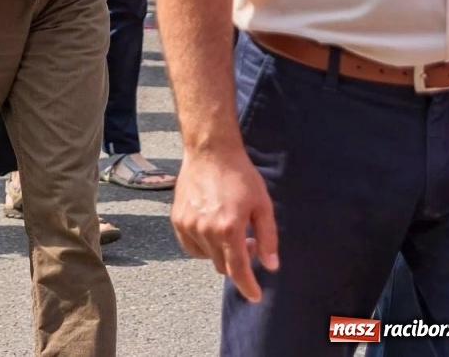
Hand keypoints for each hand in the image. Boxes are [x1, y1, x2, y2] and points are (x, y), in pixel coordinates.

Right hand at [171, 146, 279, 301]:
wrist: (210, 153)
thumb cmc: (240, 176)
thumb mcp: (263, 206)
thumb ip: (268, 238)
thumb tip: (270, 266)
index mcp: (229, 228)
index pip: (238, 270)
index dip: (248, 286)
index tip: (255, 297)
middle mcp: (206, 230)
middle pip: (223, 266)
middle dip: (239, 263)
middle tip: (250, 242)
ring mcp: (188, 225)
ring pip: (207, 257)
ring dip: (222, 253)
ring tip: (230, 232)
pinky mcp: (177, 219)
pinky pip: (191, 246)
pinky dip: (203, 247)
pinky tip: (213, 231)